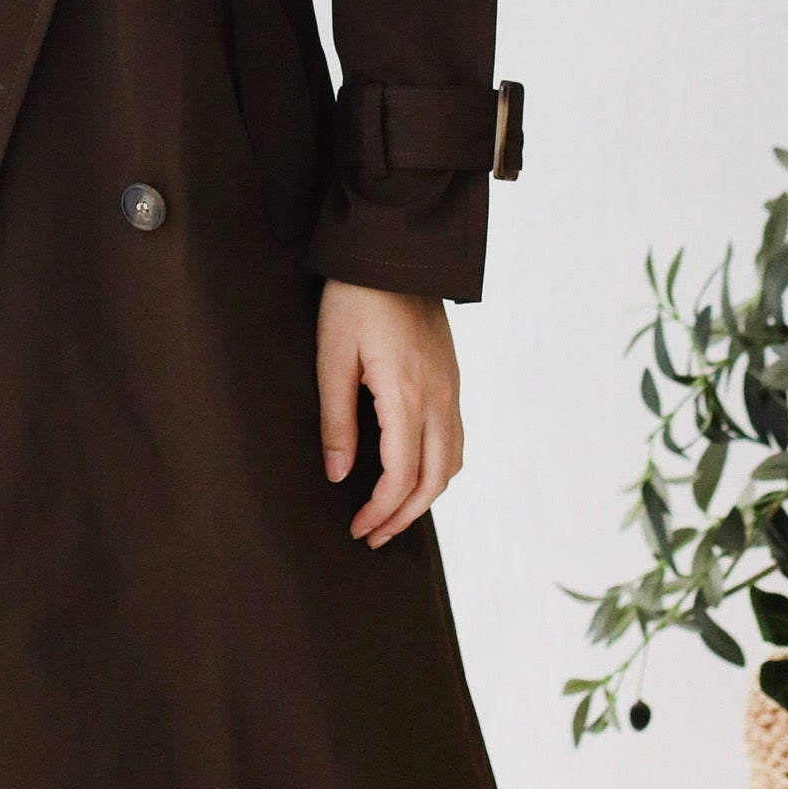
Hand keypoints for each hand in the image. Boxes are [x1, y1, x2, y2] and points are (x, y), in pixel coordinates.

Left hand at [316, 278, 464, 546]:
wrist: (394, 252)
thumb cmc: (354, 300)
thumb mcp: (331, 357)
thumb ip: (336, 420)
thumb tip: (338, 476)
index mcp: (406, 394)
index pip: (401, 475)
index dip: (381, 511)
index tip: (358, 529)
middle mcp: (438, 396)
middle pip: (435, 478)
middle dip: (405, 515)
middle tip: (373, 535)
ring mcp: (451, 387)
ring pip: (452, 461)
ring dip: (425, 495)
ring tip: (392, 512)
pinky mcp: (452, 377)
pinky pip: (455, 437)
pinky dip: (438, 467)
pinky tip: (413, 471)